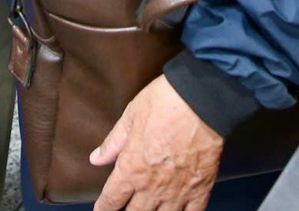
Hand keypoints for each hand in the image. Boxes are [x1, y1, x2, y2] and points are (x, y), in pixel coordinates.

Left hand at [91, 74, 223, 210]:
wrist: (203, 99)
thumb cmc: (165, 102)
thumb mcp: (131, 116)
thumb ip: (113, 143)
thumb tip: (96, 158)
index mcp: (131, 169)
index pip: (111, 200)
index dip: (104, 208)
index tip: (102, 210)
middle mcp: (152, 186)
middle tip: (127, 209)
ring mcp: (178, 190)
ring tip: (151, 210)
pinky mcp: (201, 188)